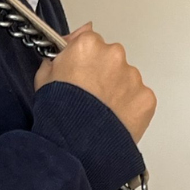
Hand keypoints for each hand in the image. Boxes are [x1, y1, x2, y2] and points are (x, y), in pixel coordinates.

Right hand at [34, 21, 156, 144]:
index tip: (77, 73)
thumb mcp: (43, 79)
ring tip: (99, 113)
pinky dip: (128, 107)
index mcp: (87, 46)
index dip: (81, 59)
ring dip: (115, 91)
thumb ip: (57, 56)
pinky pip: (138, 97)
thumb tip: (68, 46)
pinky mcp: (146, 98)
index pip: (88, 41)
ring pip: (125, 78)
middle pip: (110, 58)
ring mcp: (132, 77)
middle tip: (87, 97)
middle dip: (101, 74)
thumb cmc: (58, 115)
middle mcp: (114, 55)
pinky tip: (113, 120)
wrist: (77, 148)